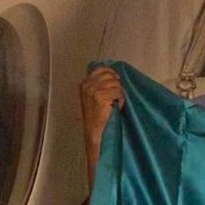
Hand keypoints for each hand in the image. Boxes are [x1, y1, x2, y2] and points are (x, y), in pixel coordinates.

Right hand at [80, 66, 124, 187]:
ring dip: (119, 94)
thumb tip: (115, 77)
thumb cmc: (97, 119)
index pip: (100, 69)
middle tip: (117, 98)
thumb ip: (99, 86)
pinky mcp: (100, 96)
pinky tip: (117, 107)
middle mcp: (86, 85)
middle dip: (117, 85)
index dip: (111, 73)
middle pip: (110, 75)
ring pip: (115, 84)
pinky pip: (118, 92)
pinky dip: (121, 100)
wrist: (95, 134)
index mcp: (84, 84)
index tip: (118, 79)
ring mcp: (92, 90)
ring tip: (116, 104)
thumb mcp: (93, 99)